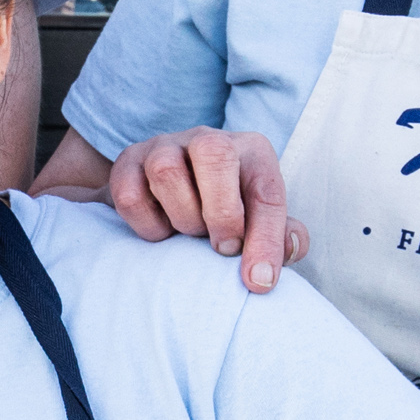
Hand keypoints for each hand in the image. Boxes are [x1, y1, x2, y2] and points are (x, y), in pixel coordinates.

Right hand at [100, 129, 303, 292]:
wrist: (168, 193)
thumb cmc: (226, 211)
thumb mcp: (258, 222)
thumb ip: (282, 237)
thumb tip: (291, 248)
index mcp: (250, 151)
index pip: (265, 190)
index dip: (265, 239)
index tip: (258, 280)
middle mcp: (207, 138)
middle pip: (214, 153)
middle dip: (221, 211)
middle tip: (222, 247)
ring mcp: (164, 147)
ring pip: (166, 171)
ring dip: (182, 217)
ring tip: (189, 234)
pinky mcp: (128, 162)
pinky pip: (130, 194)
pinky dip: (147, 224)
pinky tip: (162, 230)